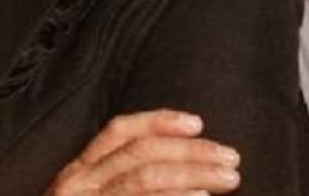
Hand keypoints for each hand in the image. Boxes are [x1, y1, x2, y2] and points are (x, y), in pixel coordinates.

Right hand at [44, 110, 241, 194]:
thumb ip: (120, 181)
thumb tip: (181, 169)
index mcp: (78, 173)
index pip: (118, 132)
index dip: (158, 122)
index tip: (197, 123)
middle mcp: (78, 185)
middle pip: (139, 154)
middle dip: (190, 151)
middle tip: (230, 158)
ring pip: (142, 179)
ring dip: (191, 173)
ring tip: (227, 179)